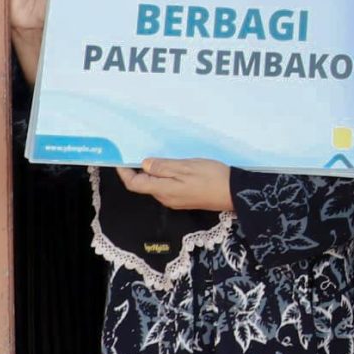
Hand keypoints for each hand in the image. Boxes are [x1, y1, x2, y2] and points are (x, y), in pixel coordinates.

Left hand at [115, 158, 233, 211]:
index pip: (134, 184)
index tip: (119, 160)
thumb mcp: (186, 167)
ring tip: (155, 157)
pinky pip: (166, 187)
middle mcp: (166, 198)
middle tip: (137, 153)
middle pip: (144, 185)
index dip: (124, 173)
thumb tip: (144, 164)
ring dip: (151, 173)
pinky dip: (162, 176)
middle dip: (137, 171)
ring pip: (156, 186)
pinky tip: (171, 166)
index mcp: (163, 190)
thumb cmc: (211, 178)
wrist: (234, 193)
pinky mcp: (184, 199)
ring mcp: (175, 200)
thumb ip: (163, 167)